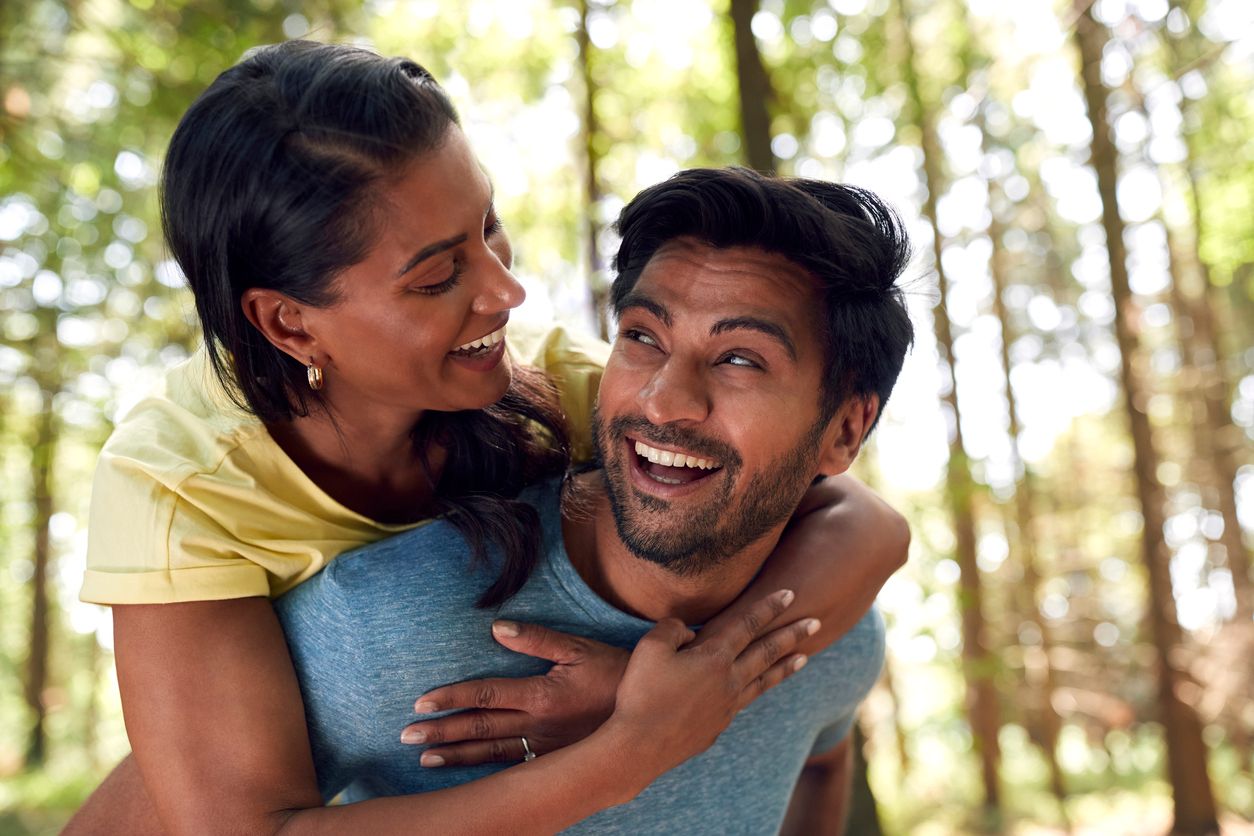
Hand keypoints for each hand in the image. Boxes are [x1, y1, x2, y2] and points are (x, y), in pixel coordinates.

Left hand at [401, 621, 629, 766]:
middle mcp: (537, 726)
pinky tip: (467, 773)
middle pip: (480, 729)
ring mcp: (544, 747)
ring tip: (425, 758)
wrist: (649, 715)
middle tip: (406, 735)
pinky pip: (513, 767)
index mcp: (541, 696)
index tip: (422, 703)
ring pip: (492, 753)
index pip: (485, 695)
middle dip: (441, 732)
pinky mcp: (553, 759)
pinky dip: (486, 771)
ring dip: (456, 756)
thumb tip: (499, 629)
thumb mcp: (580, 649)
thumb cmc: (616, 674)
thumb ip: (537, 639)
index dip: (452, 698)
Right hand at [605, 589, 818, 779]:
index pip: (748, 624)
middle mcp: (729, 681)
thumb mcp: (650, 647)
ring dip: (785, 667)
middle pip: (767, 652)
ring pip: (763, 682)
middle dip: (793, 634)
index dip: (769, 607)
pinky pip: (741, 704)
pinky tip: (752, 690)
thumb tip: (689, 632)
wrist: (638, 747)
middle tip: (816, 622)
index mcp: (715, 658)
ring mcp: (726, 707)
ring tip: (805, 658)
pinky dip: (754, 692)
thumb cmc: (641, 693)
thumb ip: (673, 628)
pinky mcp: (716, 728)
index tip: (790, 593)